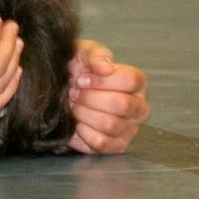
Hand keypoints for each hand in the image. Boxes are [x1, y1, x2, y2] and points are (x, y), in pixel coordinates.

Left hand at [66, 40, 148, 154]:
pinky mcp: (116, 146)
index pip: (131, 80)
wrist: (60, 89)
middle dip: (89, 97)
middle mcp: (138, 107)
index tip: (82, 78)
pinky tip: (76, 122)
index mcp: (136, 83)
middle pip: (121, 104)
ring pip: (110, 125)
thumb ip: (96, 55)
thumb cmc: (77, 69)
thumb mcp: (83, 53)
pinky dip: (83, 132)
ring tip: (74, 105)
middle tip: (74, 93)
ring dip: (84, 113)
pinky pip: (102, 143)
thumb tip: (105, 68)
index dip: (102, 79)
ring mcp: (129, 128)